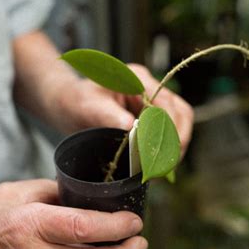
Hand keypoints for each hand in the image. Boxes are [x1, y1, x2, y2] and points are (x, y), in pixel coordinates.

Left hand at [56, 64, 193, 154]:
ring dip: (174, 146)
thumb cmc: (76, 101)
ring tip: (163, 168)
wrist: (69, 105)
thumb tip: (131, 127)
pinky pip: (167, 133)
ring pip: (178, 123)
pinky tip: (156, 165)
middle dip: (177, 140)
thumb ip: (108, 114)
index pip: (166, 102)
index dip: (170, 127)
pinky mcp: (150, 118)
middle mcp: (149, 89)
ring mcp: (152, 103)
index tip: (164, 151)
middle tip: (166, 165)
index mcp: (137, 79)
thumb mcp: (88, 106)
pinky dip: (165, 149)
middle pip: (180, 112)